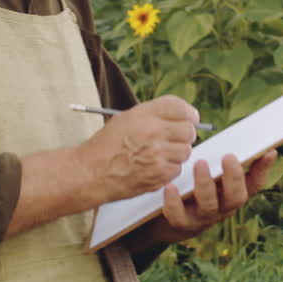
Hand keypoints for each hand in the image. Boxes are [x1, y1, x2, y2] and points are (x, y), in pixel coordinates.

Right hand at [79, 95, 199, 201]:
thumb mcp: (126, 118)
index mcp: (145, 114)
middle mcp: (154, 132)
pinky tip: (154, 167)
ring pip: (186, 151)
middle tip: (177, 138)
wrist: (91, 172)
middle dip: (185, 134)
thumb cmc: (106, 146)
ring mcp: (158, 154)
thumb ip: (153, 114)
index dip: (189, 113)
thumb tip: (181, 115)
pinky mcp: (159, 174)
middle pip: (188, 130)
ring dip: (177, 153)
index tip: (191, 118)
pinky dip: (169, 169)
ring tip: (160, 154)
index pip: (180, 107)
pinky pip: (177, 169)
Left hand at [149, 150, 277, 243]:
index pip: (255, 184)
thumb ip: (220, 160)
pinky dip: (174, 202)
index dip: (264, 169)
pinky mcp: (181, 224)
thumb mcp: (210, 174)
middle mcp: (223, 208)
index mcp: (233, 193)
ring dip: (206, 184)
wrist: (167, 220)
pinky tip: (170, 186)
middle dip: (234, 177)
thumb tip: (237, 136)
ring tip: (200, 163)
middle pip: (237, 197)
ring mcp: (203, 218)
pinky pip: (179, 216)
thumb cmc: (193, 188)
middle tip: (229, 156)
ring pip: (210, 205)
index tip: (269, 151)